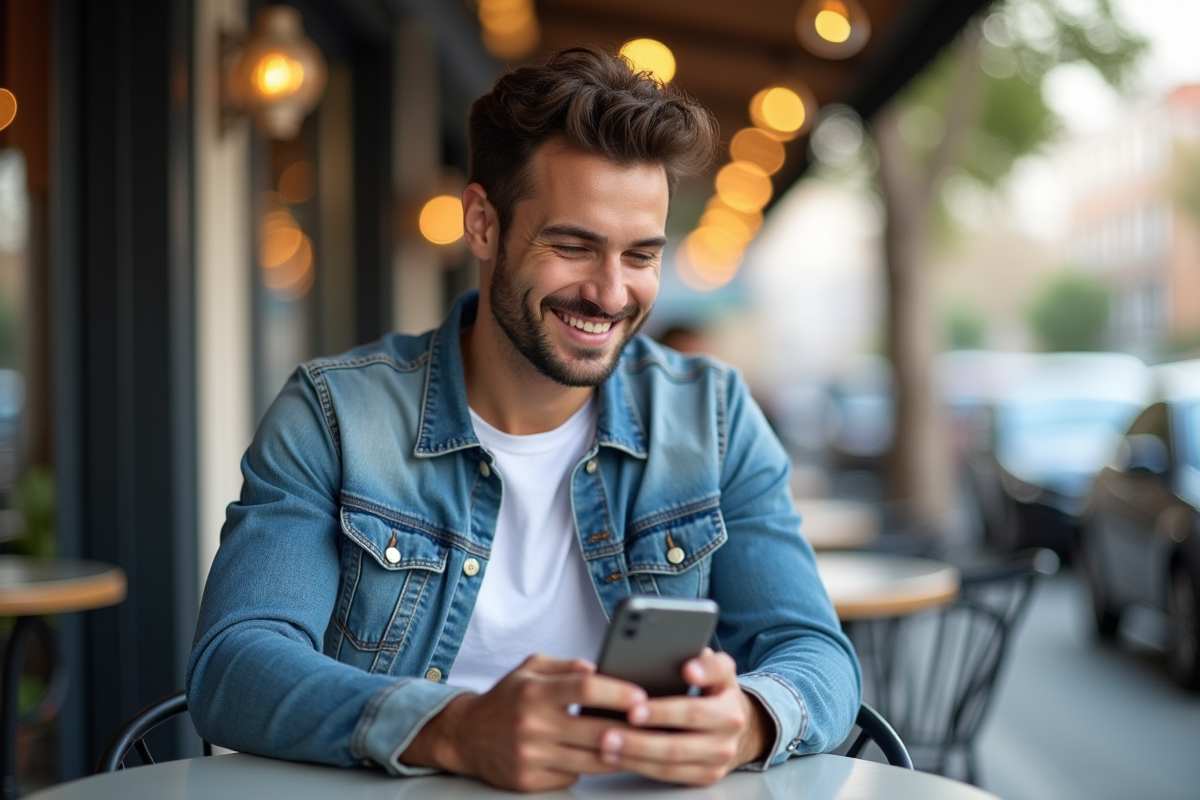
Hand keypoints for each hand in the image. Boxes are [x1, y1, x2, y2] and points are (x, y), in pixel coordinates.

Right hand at [399, 654, 646, 791]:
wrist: (466, 736)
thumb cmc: (507, 698)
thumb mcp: (530, 668)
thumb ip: (566, 665)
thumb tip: (599, 668)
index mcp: (535, 692)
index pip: (585, 688)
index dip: (618, 692)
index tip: (641, 696)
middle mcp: (532, 725)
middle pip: (595, 731)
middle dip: (631, 730)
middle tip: (655, 726)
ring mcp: (531, 757)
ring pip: (591, 761)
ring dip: (619, 754)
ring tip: (640, 744)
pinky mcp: (529, 782)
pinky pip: (573, 778)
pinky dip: (589, 768)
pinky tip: (602, 759)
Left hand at [597, 648, 771, 785]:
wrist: (733, 730)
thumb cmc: (713, 694)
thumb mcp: (717, 670)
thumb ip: (705, 660)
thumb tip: (688, 656)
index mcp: (730, 693)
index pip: (718, 677)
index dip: (703, 672)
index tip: (685, 671)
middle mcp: (730, 725)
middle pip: (690, 720)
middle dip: (656, 717)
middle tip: (626, 715)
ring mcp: (719, 754)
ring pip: (674, 756)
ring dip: (637, 749)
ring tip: (608, 740)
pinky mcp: (705, 776)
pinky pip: (668, 773)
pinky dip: (639, 765)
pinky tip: (617, 756)